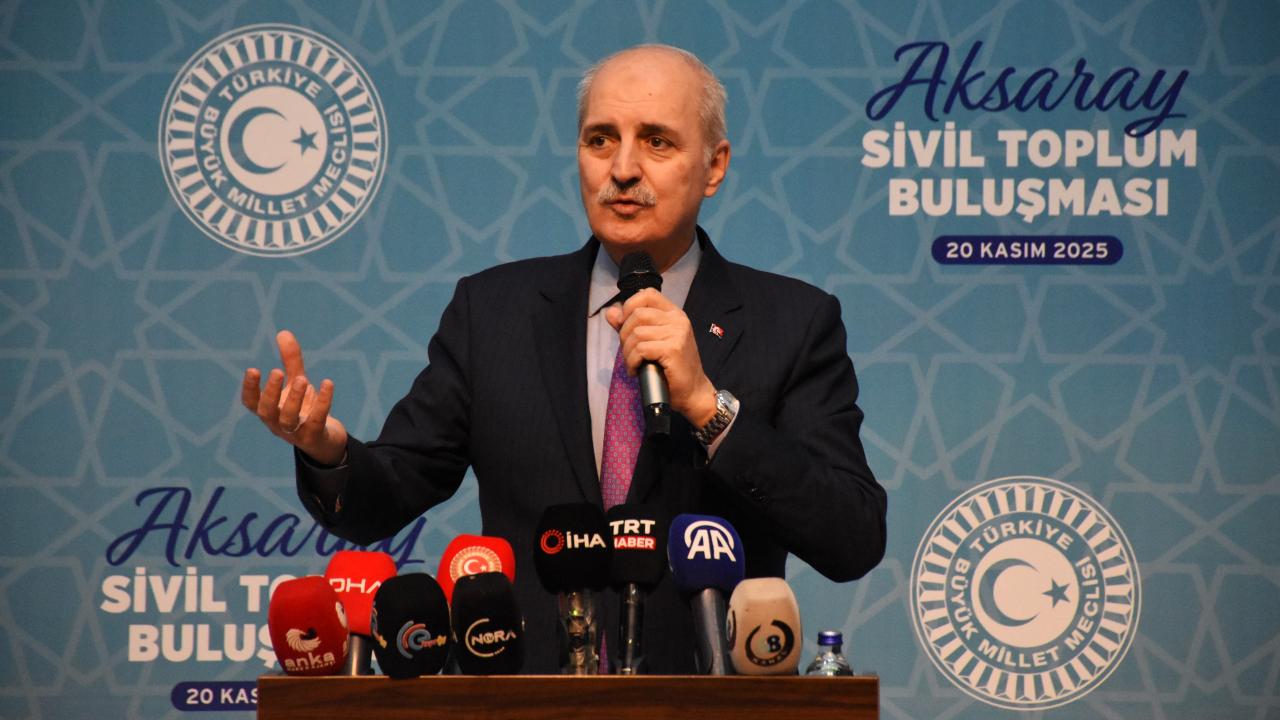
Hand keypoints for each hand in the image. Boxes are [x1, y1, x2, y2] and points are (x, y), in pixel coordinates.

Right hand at [241, 330, 347, 464]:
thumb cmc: (305, 409)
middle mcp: (277, 423)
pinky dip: (323, 402)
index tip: (253, 369)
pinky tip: (328, 384)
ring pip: (288, 419)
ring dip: (294, 398)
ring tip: (303, 379)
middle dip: (271, 392)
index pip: (251, 403)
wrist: (326, 440)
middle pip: (267, 411)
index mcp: (269, 410)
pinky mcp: (314, 437)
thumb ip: (291, 361)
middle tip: (278, 371)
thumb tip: (283, 332)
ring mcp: (295, 433)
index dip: (249, 388)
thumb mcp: (297, 383)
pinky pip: (317, 421)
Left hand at [605, 288, 717, 426]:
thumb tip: (611, 312)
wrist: (693, 391)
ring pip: (636, 333)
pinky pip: (640, 349)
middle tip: (629, 352)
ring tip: (633, 363)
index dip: (630, 306)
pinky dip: (632, 361)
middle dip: (624, 335)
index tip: (624, 325)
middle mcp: (678, 320)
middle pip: (637, 314)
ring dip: (627, 352)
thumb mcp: (652, 341)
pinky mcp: (673, 349)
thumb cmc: (672, 368)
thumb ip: (631, 325)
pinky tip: (636, 370)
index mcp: (674, 314)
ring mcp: (677, 333)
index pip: (647, 294)